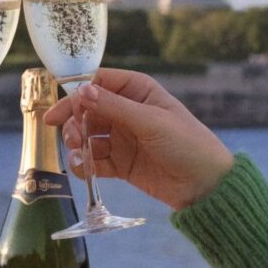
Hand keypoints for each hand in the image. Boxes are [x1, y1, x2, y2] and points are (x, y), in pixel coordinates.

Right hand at [39, 68, 234, 208]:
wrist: (205, 186)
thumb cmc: (187, 143)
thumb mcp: (150, 121)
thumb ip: (114, 107)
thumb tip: (81, 91)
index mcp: (138, 90)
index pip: (99, 82)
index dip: (78, 93)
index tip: (62, 111)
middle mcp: (127, 111)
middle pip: (88, 110)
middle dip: (75, 122)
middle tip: (72, 137)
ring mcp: (123, 138)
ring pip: (88, 135)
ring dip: (78, 143)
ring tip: (78, 153)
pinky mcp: (121, 163)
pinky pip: (94, 160)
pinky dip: (85, 164)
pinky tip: (84, 168)